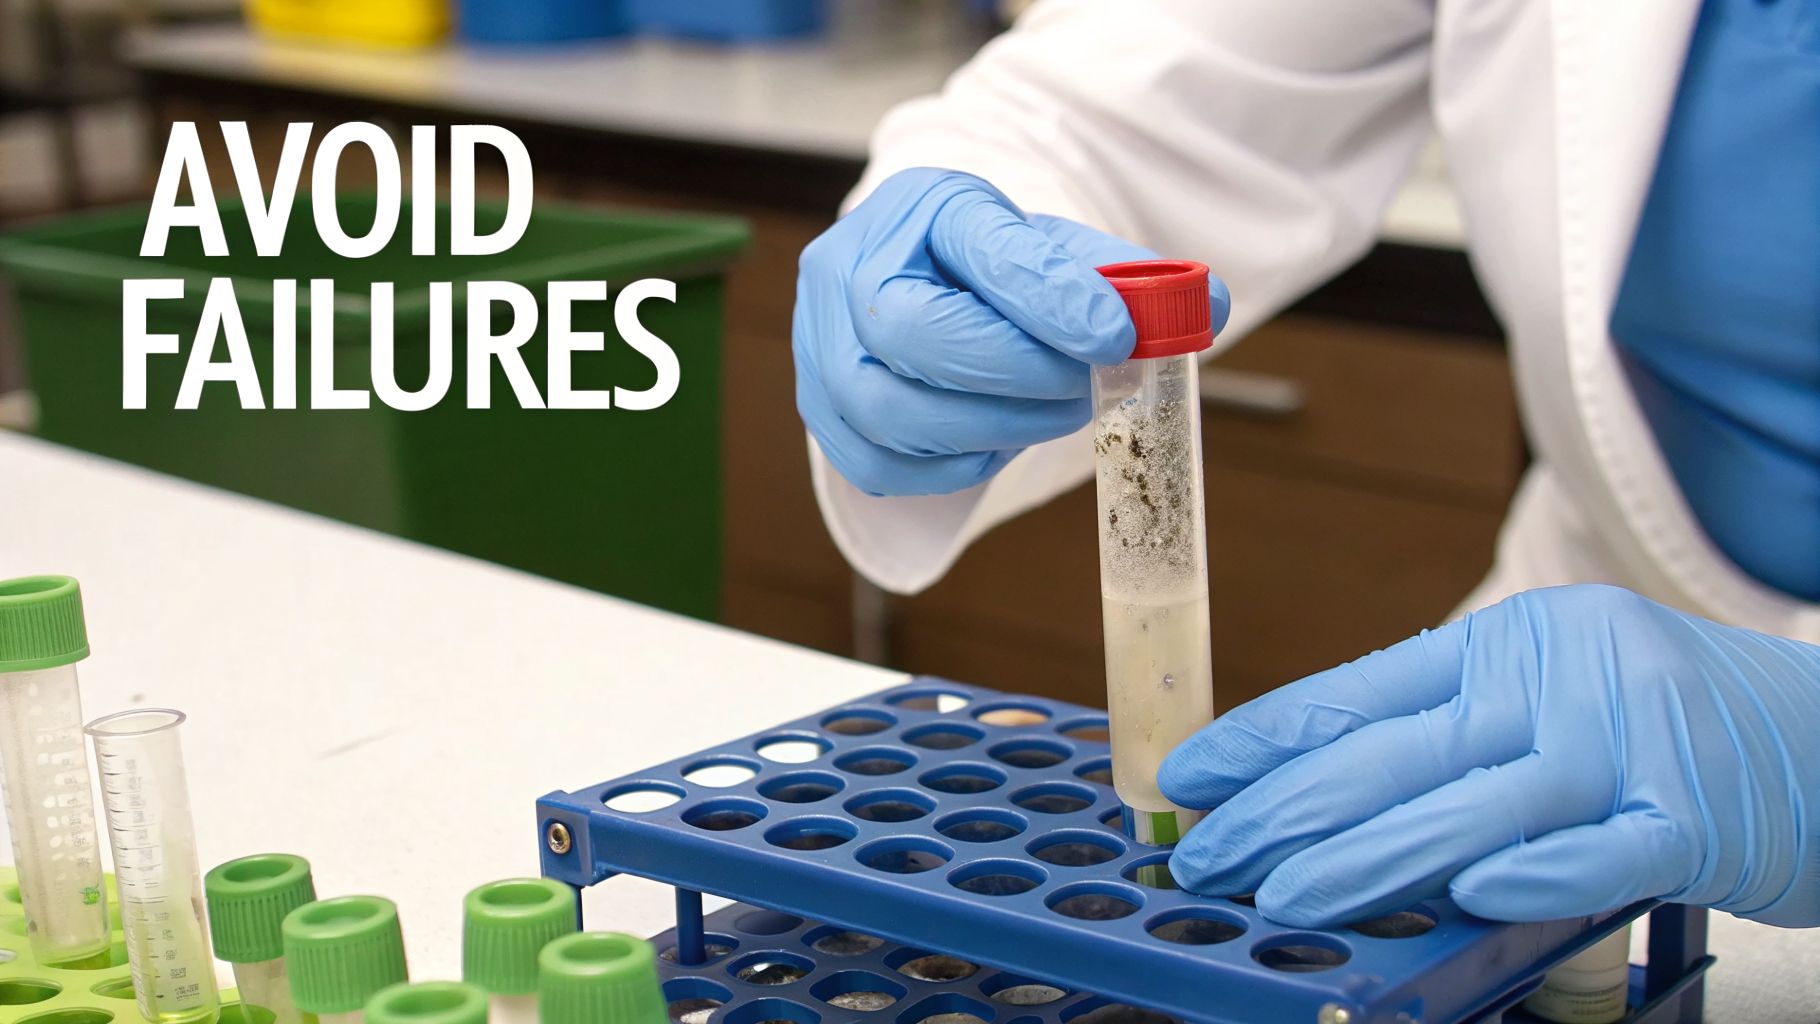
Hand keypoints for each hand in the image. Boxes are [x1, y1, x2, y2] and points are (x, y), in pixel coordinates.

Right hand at [793, 167, 1229, 496]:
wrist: (912, 283)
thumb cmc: (986, 269)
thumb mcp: (1053, 250)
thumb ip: (1125, 279)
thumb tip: (1207, 307)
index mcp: (919, 208)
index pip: (982, 248)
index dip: (1052, 297)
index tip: (1118, 335)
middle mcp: (848, 269)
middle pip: (914, 334)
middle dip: (1015, 372)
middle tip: (1084, 385)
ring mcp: (818, 345)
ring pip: (893, 410)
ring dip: (992, 426)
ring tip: (1052, 412)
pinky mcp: (821, 414)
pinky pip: (881, 466)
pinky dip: (951, 464)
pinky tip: (994, 440)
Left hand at [1158, 584, 1819, 927]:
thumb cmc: (1672, 722)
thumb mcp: (1551, 693)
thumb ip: (1451, 732)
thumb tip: (1323, 786)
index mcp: (1506, 647)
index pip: (1357, 691)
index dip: (1266, 737)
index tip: (1189, 775)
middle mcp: (1553, 684)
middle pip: (1392, 754)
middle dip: (1282, 811)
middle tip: (1203, 857)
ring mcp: (1624, 747)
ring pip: (1470, 808)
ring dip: (1365, 858)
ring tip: (1278, 894)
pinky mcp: (1693, 818)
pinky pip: (1598, 853)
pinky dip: (1532, 874)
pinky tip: (1465, 896)